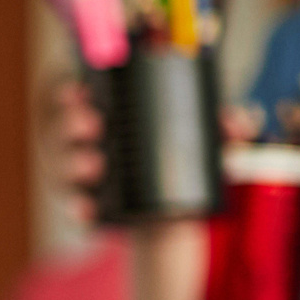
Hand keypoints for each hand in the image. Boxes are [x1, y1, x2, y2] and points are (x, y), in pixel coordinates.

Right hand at [46, 79, 260, 229]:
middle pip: (62, 120)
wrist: (174, 217)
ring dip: (70, 161)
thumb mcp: (207, 139)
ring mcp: (83, 169)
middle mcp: (91, 135)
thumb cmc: (186, 163)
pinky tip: (87, 209)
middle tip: (93, 125)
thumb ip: (224, 127)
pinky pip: (73, 203)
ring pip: (60, 160)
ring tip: (93, 167)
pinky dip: (78, 206)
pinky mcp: (86, 203)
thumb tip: (239, 123)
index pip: (83, 83)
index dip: (72, 82)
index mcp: (114, 107)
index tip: (81, 84)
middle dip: (69, 120)